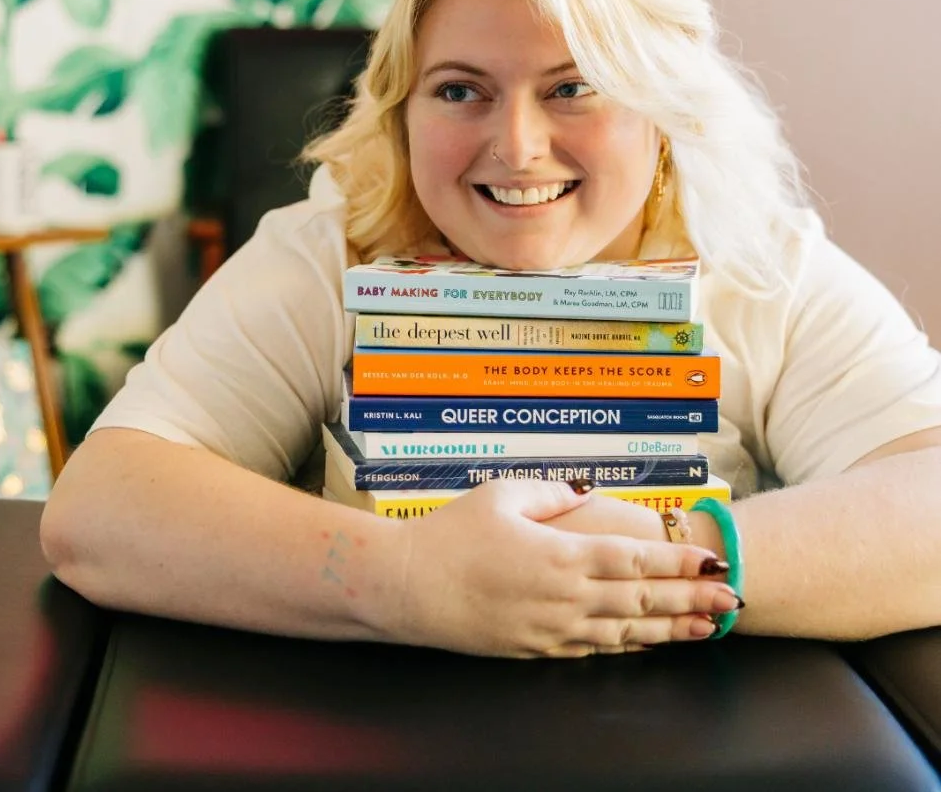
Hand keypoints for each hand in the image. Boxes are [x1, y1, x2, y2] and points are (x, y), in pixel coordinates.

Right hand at [386, 479, 739, 658]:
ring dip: (671, 628)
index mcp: (561, 556)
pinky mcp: (536, 649)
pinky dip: (631, 645)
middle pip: (642, 599)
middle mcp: (565, 598)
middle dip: (692, 598)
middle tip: (732, 599)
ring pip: (627, 631)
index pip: (635, 559)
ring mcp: (552, 629)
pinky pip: (596, 649)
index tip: (711, 561)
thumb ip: (552, 492)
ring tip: (709, 627)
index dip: (678, 561)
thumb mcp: (502, 495)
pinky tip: (651, 642)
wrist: (406, 589)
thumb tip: (589, 490)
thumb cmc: (451, 535)